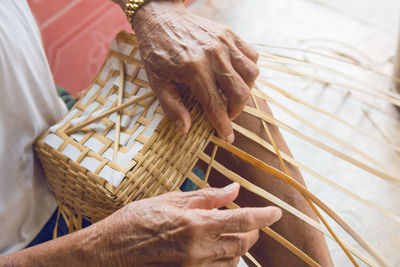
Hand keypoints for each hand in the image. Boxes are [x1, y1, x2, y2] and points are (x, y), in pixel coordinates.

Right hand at [94, 183, 281, 265]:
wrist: (108, 253)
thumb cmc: (134, 221)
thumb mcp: (170, 200)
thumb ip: (206, 196)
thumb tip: (234, 189)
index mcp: (196, 224)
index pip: (243, 221)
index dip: (264, 216)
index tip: (277, 212)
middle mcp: (199, 250)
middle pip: (242, 244)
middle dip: (252, 232)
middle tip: (249, 221)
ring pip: (233, 261)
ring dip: (238, 246)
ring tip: (230, 234)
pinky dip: (224, 260)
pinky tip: (216, 249)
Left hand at [133, 0, 259, 142]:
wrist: (159, 17)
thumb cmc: (156, 51)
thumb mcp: (156, 81)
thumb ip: (171, 106)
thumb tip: (186, 128)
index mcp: (193, 70)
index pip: (215, 105)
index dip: (223, 125)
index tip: (228, 137)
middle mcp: (213, 56)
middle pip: (240, 92)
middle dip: (237, 111)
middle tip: (227, 114)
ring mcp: (224, 43)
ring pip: (252, 74)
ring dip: (246, 91)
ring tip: (233, 95)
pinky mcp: (230, 34)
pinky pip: (252, 55)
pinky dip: (249, 69)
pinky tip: (236, 75)